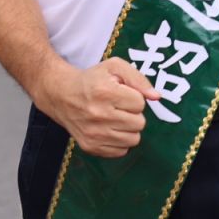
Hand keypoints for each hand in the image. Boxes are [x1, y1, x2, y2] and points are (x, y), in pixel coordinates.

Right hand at [40, 58, 160, 158]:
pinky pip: (121, 151)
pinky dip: (120, 141)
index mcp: (105, 92)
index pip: (140, 103)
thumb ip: (138, 78)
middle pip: (139, 123)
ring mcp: (93, 134)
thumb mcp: (115, 67)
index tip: (121, 94)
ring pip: (133, 139)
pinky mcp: (90, 147)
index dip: (134, 97)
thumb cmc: (92, 80)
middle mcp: (98, 115)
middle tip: (119, 106)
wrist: (62, 95)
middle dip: (133, 114)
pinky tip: (109, 129)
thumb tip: (156, 97)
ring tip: (116, 118)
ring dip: (129, 128)